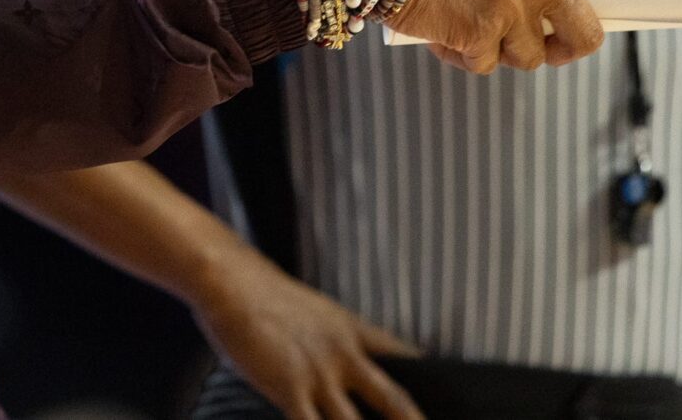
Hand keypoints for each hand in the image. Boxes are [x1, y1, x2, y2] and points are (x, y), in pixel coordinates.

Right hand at [192, 250, 424, 419]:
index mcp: (350, 329)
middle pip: (392, 399)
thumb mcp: (309, 313)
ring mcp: (319, 375)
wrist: (232, 282)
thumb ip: (324, 340)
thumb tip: (326, 362)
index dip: (425, 377)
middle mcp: (343, 355)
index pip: (401, 355)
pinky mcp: (291, 389)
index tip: (449, 392)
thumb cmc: (260, 295)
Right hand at [389, 0, 681, 72]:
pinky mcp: (485, 32)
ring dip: (501, 50)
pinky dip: (468, 58)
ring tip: (464, 19)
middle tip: (536, 40)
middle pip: (587, 34)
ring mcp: (514, 3)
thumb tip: (559, 7)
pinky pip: (491, 65)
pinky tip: (444, 30)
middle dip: (565, 48)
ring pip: (533, 57)